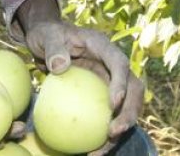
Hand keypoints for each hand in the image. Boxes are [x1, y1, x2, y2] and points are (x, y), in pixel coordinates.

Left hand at [16, 0, 144, 155]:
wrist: (47, 40)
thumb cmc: (48, 35)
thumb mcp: (46, 36)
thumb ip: (53, 48)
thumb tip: (60, 66)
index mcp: (103, 47)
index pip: (119, 64)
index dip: (121, 83)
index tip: (113, 104)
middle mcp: (113, 65)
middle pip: (133, 89)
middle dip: (129, 112)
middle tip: (113, 132)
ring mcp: (110, 80)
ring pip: (126, 106)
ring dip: (120, 129)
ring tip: (101, 150)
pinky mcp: (103, 95)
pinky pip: (109, 115)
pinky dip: (104, 135)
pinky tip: (90, 152)